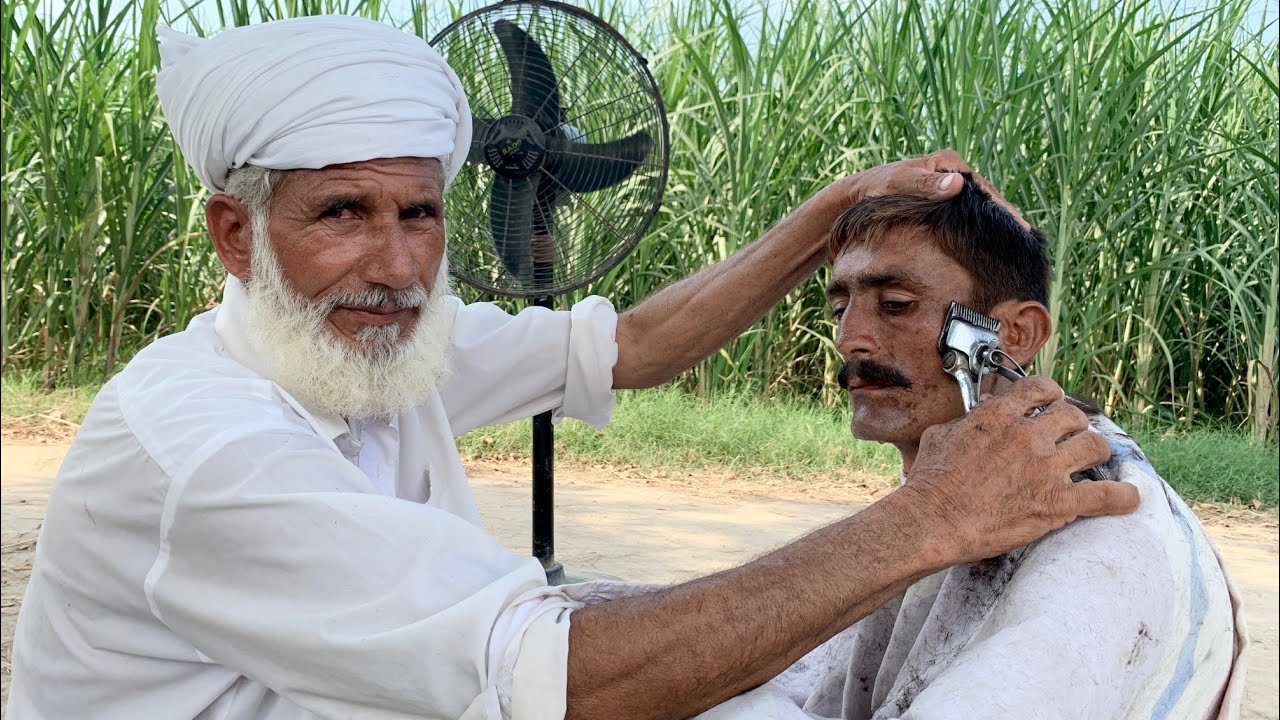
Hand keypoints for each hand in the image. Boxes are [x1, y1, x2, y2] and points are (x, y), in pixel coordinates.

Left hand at [821, 149, 1030, 230]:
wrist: (857, 196)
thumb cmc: (877, 190)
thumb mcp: (901, 185)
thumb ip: (926, 185)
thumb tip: (956, 184)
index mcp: (949, 163)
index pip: (984, 190)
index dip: (1003, 210)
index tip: (1020, 228)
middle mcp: (952, 171)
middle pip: (986, 199)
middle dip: (1006, 219)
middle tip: (1027, 241)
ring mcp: (947, 185)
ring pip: (978, 209)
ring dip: (995, 226)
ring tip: (1016, 246)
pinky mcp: (940, 199)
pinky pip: (966, 215)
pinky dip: (979, 228)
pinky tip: (989, 246)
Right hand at [898, 376, 1139, 564]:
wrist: (934, 521)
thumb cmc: (930, 482)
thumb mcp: (939, 436)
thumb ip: (965, 422)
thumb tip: (972, 418)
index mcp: (999, 415)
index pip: (1041, 389)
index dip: (1050, 395)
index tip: (1051, 403)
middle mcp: (1028, 436)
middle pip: (1072, 416)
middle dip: (1074, 425)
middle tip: (1071, 436)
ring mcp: (1046, 469)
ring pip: (1095, 446)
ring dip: (1096, 451)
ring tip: (1093, 459)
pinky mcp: (1058, 503)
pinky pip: (1107, 495)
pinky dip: (1123, 496)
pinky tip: (1129, 497)